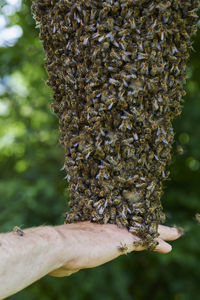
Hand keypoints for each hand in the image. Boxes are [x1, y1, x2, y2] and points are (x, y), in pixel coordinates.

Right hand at [49, 222, 180, 276]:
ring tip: (173, 233)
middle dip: (146, 223)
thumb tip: (66, 269)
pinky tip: (169, 246)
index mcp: (95, 226)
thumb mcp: (66, 258)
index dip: (126, 224)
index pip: (116, 223)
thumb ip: (70, 262)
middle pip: (133, 222)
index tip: (132, 224)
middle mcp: (107, 224)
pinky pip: (145, 241)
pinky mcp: (122, 240)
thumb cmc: (58, 254)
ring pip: (143, 229)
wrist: (60, 245)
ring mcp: (115, 230)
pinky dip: (157, 243)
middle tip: (158, 223)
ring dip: (159, 232)